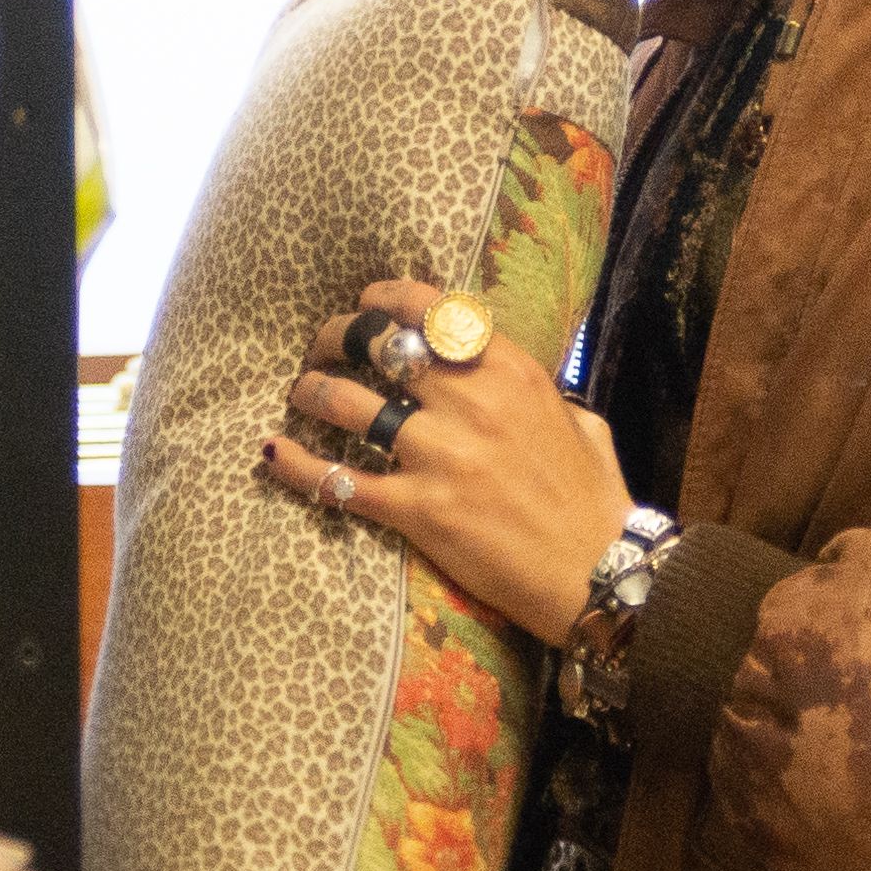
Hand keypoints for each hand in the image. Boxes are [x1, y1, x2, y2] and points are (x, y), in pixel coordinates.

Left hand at [259, 278, 637, 645]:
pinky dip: (297, 465)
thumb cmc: (595, 501)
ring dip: (312, 391)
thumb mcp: (580, 421)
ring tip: (300, 392)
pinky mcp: (416, 510)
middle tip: (322, 347)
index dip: (383, 298)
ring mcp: (438, 456)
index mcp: (509, 372)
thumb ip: (539, 391)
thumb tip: (508, 376)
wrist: (597, 572)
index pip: (429, 309)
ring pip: (345, 403)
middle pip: (375, 345)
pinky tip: (273, 452)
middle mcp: (469, 402)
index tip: (364, 303)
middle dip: (336, 337)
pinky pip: (338, 481)